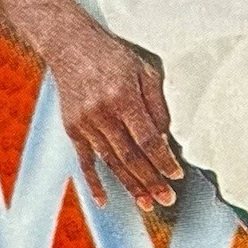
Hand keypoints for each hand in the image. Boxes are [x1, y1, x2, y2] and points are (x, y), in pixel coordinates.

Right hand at [45, 15, 183, 213]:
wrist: (70, 44)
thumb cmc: (113, 55)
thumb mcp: (144, 69)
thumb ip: (157, 104)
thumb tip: (166, 137)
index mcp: (124, 97)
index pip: (148, 139)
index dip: (164, 160)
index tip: (177, 174)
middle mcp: (102, 113)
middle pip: (130, 157)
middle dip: (151, 181)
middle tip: (167, 199)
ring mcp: (85, 123)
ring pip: (111, 163)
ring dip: (130, 186)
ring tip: (147, 203)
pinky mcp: (72, 129)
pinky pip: (85, 162)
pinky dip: (94, 183)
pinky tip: (105, 201)